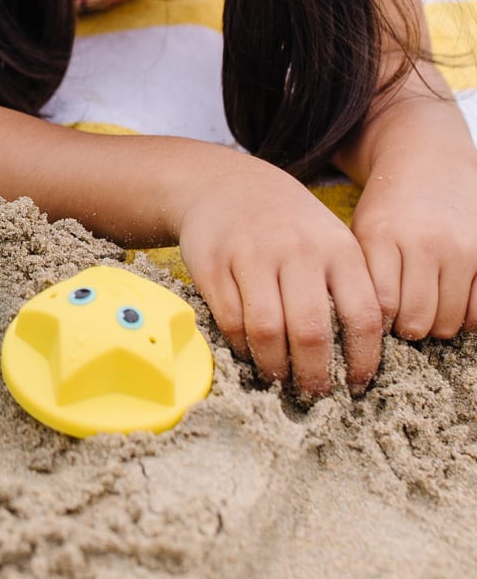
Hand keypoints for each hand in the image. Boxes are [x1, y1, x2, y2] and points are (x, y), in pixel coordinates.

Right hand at [177, 155, 383, 396]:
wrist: (224, 186)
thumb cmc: (287, 223)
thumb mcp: (329, 240)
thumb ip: (349, 285)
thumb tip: (364, 349)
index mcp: (338, 250)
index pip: (363, 315)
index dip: (362, 359)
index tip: (356, 383)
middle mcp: (298, 252)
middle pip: (311, 331)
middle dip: (314, 374)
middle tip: (314, 393)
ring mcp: (252, 258)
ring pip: (266, 330)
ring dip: (274, 366)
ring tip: (279, 379)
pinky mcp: (213, 266)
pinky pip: (230, 321)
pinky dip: (241, 347)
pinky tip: (250, 354)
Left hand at [349, 108, 476, 340]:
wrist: (430, 161)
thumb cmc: (387, 208)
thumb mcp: (360, 234)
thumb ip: (360, 276)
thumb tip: (356, 331)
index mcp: (382, 237)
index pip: (380, 306)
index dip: (376, 325)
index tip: (374, 322)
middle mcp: (425, 242)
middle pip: (417, 320)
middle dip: (405, 330)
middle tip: (400, 322)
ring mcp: (463, 247)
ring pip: (450, 320)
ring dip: (436, 325)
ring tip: (425, 311)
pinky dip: (466, 317)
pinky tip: (452, 304)